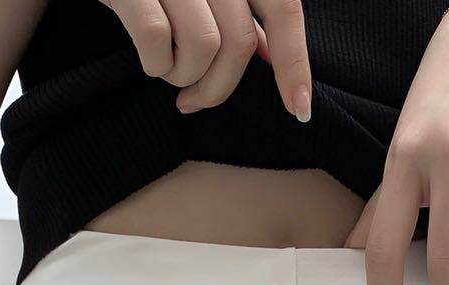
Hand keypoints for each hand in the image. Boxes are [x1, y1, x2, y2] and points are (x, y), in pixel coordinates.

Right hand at [100, 0, 310, 120]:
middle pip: (240, 43)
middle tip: (194, 101)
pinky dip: (155, 65)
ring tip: (169, 71)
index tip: (299, 110)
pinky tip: (149, 62)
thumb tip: (275, 61)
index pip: (284, 10)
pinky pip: (157, 40)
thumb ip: (241, 16)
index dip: (295, 64)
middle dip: (220, 88)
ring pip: (203, 46)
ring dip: (186, 77)